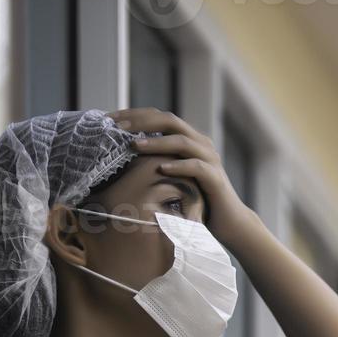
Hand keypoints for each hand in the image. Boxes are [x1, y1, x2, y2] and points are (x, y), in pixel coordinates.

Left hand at [109, 107, 257, 244]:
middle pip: (169, 121)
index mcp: (188, 139)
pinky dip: (179, 165)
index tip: (109, 119)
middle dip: (141, 121)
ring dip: (156, 142)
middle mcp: (200, 143)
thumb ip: (155, 163)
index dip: (134, 114)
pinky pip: (197, 166)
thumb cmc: (196, 200)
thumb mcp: (172, 177)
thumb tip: (121, 158)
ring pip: (182, 140)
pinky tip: (161, 168)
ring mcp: (210, 159)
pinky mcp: (215, 178)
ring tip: (134, 145)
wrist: (229, 222)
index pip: (158, 117)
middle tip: (117, 127)